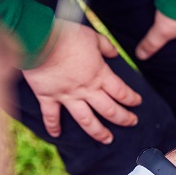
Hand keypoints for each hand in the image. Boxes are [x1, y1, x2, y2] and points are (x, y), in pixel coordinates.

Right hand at [23, 21, 141, 143]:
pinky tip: (56, 135)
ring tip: (107, 139)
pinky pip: (51, 116)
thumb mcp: (92, 37)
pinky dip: (53, 126)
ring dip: (98, 132)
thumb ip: (106, 46)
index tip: (137, 103)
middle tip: (132, 123)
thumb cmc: (66, 35)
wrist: (38, 38)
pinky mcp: (48, 97)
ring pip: (87, 120)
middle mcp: (86, 89)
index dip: (132, 99)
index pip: (122, 92)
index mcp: (99, 75)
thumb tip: (114, 53)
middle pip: (110, 110)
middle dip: (124, 118)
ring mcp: (67, 96)